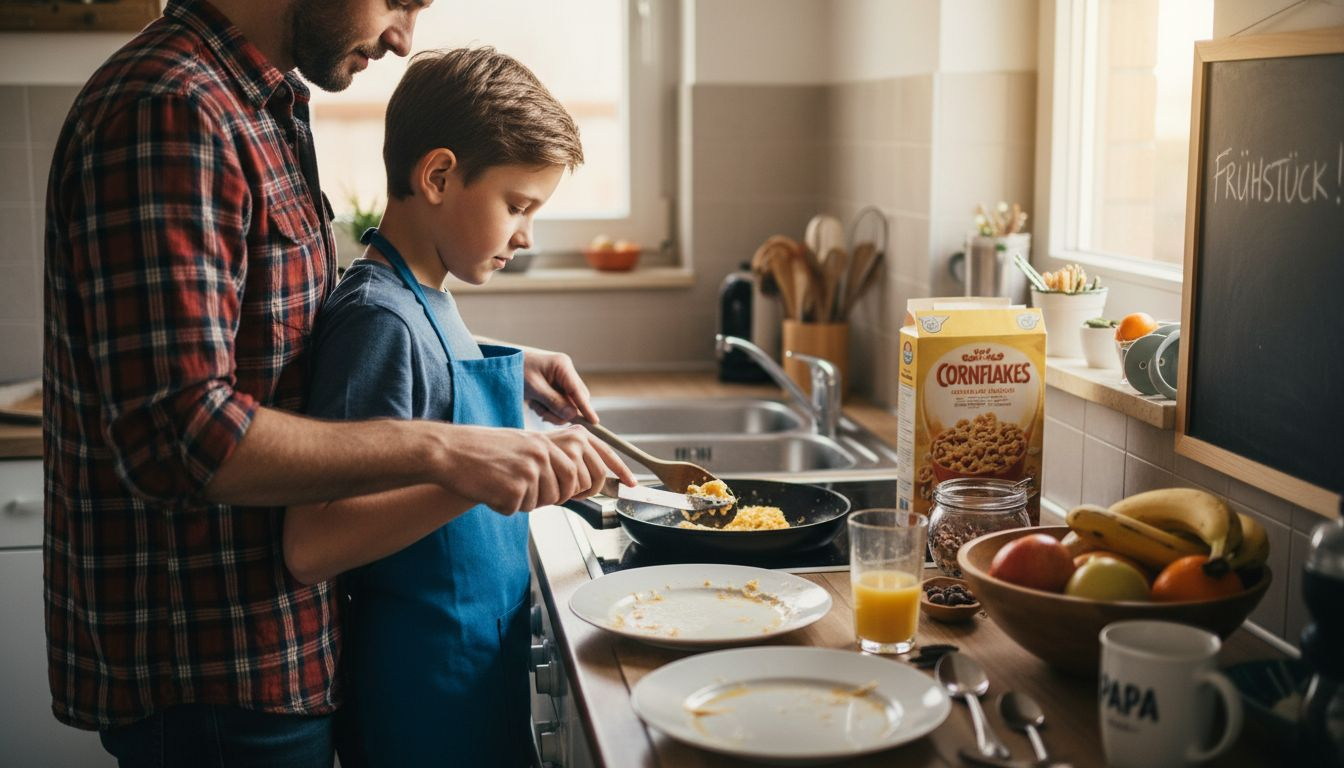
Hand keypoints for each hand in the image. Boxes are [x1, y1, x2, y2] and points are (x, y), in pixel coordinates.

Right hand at [429, 424, 634, 513]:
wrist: (452, 451)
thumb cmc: (487, 450)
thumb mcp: (529, 444)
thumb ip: (558, 457)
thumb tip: (586, 479)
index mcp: (554, 438)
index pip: (597, 455)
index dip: (617, 472)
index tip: (632, 485)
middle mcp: (549, 449)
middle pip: (576, 487)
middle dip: (562, 495)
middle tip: (533, 487)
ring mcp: (534, 468)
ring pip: (549, 501)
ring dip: (528, 500)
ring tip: (507, 481)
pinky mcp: (518, 485)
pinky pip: (523, 508)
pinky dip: (507, 504)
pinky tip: (494, 488)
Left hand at [519, 347, 597, 424]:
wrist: (502, 363)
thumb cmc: (515, 370)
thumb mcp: (533, 388)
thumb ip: (553, 401)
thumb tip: (572, 415)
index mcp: (562, 366)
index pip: (578, 391)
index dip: (586, 408)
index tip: (594, 422)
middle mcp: (565, 371)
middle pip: (576, 399)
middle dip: (562, 412)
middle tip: (544, 416)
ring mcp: (561, 379)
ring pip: (568, 404)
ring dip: (553, 411)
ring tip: (536, 407)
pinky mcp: (555, 386)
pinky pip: (559, 403)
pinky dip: (549, 409)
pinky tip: (536, 405)